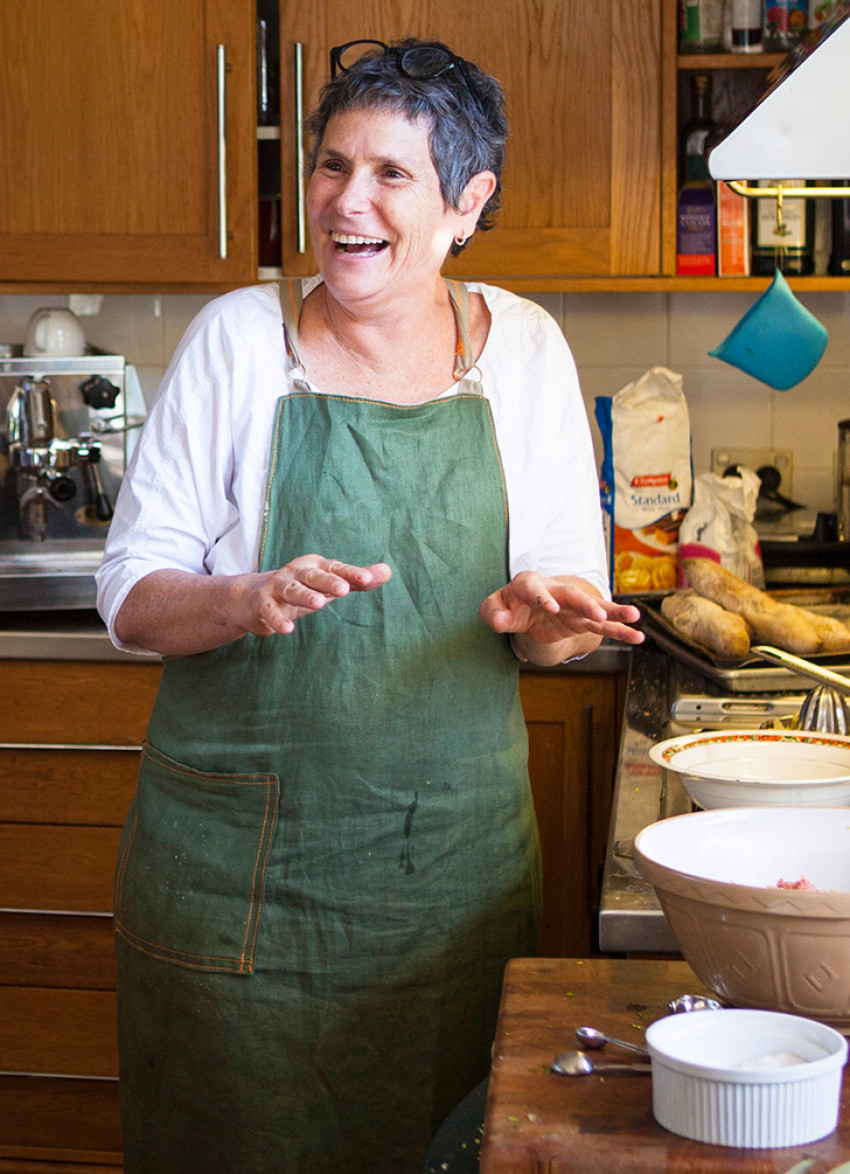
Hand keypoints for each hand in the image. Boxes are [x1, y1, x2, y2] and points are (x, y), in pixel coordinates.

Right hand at [236, 555, 391, 636]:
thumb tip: (388, 571)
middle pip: (315, 576)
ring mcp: (278, 586)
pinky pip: (270, 610)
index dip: (352, 574)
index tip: (368, 579)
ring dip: (305, 596)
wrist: (254, 598)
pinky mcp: (263, 603)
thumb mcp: (330, 585)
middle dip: (329, 581)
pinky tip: (286, 629)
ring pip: (293, 590)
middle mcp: (297, 572)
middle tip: (344, 589)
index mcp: (316, 566)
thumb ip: (357, 580)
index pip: (337, 568)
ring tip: (319, 604)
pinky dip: (278, 619)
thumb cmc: (302, 589)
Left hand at [479, 572, 642, 664]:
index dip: (542, 598)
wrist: (525, 606)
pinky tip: (637, 638)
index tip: (551, 608)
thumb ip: (493, 613)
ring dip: (613, 613)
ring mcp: (571, 607)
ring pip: (594, 608)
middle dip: (585, 603)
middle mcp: (555, 592)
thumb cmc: (508, 605)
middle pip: (572, 595)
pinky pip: (601, 627)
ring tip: (635, 617)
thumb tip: (501, 621)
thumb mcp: (493, 608)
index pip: (535, 589)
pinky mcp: (581, 621)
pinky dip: (618, 631)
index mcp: (529, 584)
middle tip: (598, 615)